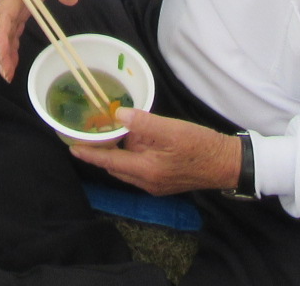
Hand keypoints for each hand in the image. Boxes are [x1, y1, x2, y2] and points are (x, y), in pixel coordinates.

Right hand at [0, 0, 78, 82]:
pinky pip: (11, 26)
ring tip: (8, 72)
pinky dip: (10, 41)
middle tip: (6, 73)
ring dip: (3, 49)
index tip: (4, 58)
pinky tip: (14, 56)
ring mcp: (14, 0)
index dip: (1, 39)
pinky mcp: (22, 3)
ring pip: (2, 28)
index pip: (2, 18)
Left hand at [72, 110, 243, 195]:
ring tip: (112, 133)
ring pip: (127, 169)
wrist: (227, 164)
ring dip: (118, 153)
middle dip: (102, 152)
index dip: (90, 154)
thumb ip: (143, 123)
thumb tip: (119, 115)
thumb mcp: (172, 129)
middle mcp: (147, 182)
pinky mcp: (163, 182)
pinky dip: (132, 156)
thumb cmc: (201, 145)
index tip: (72, 147)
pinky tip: (137, 140)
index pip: (110, 162)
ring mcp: (156, 185)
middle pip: (116, 167)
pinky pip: (139, 169)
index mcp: (146, 171)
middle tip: (91, 134)